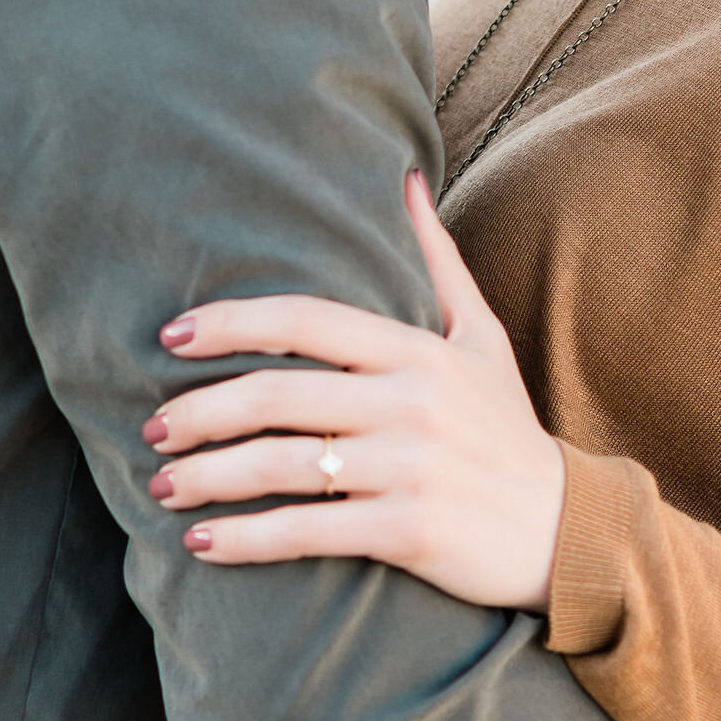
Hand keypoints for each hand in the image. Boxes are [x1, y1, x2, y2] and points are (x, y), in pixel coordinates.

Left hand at [144, 171, 568, 612]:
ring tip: (161, 487)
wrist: (568, 530)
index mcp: (417, 351)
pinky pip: (306, 530)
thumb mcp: (483, 338)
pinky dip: (245, 539)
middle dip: (200, 410)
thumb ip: (437, 259)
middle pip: (277, 394)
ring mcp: (408, 468)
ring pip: (281, 465)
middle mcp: (410, 403)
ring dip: (208, 477)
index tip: (171, 337)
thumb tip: (404, 176)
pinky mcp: (407, 530)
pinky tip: (202, 544)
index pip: (306, 321)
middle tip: (152, 426)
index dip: (231, 322)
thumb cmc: (509, 430)